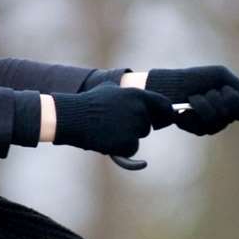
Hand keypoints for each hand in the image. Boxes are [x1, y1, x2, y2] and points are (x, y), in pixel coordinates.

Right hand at [50, 84, 176, 155]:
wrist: (74, 117)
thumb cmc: (89, 102)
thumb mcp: (108, 88)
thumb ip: (126, 92)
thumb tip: (133, 89)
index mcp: (138, 95)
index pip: (163, 105)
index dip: (165, 113)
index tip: (164, 119)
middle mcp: (140, 110)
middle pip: (146, 125)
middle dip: (135, 127)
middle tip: (115, 124)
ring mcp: (135, 126)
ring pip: (138, 137)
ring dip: (126, 137)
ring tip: (107, 130)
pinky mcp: (128, 143)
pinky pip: (131, 150)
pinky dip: (121, 149)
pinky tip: (107, 141)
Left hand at [144, 64, 238, 134]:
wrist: (170, 87)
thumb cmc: (196, 78)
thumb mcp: (219, 77)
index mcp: (236, 100)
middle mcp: (229, 115)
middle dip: (228, 98)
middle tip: (216, 89)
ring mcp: (215, 125)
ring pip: (221, 118)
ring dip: (207, 102)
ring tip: (195, 95)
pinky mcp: (199, 130)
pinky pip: (204, 123)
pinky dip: (195, 109)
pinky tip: (187, 106)